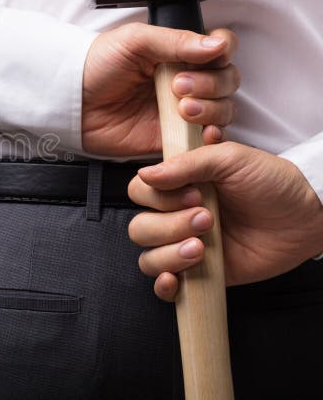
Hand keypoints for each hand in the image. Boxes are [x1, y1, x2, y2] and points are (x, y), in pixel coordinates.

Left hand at [82, 22, 239, 155]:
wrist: (72, 102)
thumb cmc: (96, 66)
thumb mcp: (134, 41)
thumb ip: (176, 41)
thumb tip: (216, 44)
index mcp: (179, 53)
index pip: (221, 48)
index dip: (223, 52)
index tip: (210, 57)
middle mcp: (186, 81)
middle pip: (228, 80)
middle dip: (213, 84)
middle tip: (179, 87)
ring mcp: (182, 111)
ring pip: (223, 110)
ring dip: (213, 109)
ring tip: (183, 110)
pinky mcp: (173, 138)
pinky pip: (205, 142)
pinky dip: (212, 138)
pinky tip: (204, 134)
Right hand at [127, 141, 322, 300]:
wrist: (306, 216)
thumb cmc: (272, 183)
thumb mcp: (230, 159)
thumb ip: (186, 164)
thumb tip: (147, 174)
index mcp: (178, 186)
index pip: (139, 192)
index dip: (158, 198)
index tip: (193, 195)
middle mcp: (176, 215)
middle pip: (139, 228)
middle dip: (169, 227)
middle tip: (207, 220)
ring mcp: (185, 245)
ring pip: (148, 257)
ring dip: (169, 254)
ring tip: (202, 248)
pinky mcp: (199, 274)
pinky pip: (164, 286)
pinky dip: (163, 285)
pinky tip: (176, 279)